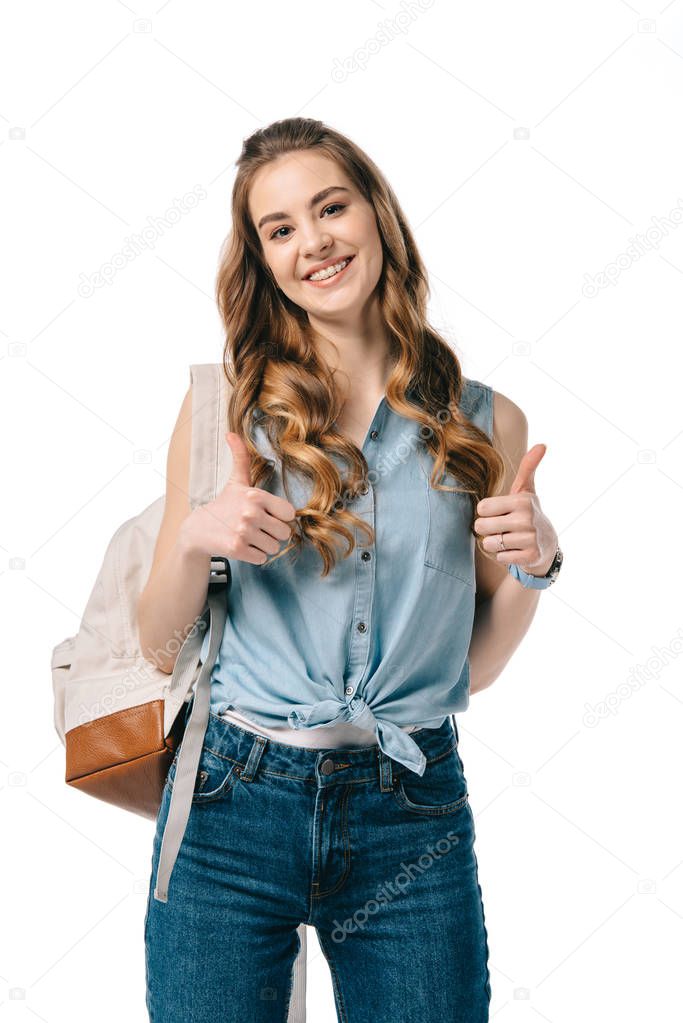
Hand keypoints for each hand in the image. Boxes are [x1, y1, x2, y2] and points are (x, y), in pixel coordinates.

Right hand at [179, 432, 296, 565]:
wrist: (197, 530)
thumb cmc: (223, 505)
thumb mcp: (236, 481)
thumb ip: (241, 457)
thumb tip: (231, 433)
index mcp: (256, 495)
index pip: (290, 514)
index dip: (280, 517)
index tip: (267, 515)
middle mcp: (251, 512)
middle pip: (284, 533)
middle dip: (273, 533)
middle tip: (257, 528)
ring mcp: (244, 532)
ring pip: (274, 547)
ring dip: (264, 545)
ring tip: (248, 536)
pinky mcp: (237, 549)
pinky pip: (262, 558)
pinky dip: (255, 555)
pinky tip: (243, 546)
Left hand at [473, 443, 557, 576]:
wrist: (547, 544)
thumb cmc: (528, 513)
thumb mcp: (526, 490)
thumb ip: (528, 468)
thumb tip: (542, 445)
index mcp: (521, 500)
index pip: (481, 508)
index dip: (486, 513)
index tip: (499, 513)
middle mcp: (527, 518)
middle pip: (481, 526)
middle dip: (487, 530)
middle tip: (501, 528)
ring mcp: (530, 538)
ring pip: (489, 543)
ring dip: (495, 544)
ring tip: (508, 539)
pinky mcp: (530, 556)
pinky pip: (500, 557)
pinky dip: (504, 556)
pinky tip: (515, 550)